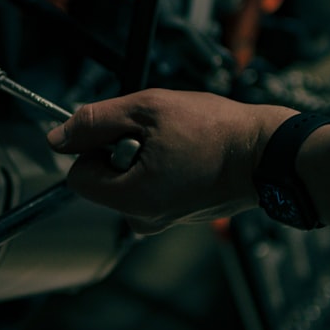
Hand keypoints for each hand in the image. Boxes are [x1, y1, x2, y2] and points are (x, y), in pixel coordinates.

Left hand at [46, 89, 296, 233]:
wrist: (270, 154)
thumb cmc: (218, 131)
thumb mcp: (147, 109)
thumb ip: (95, 121)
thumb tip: (59, 137)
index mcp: (130, 199)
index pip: (77, 176)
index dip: (93, 147)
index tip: (122, 130)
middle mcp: (143, 220)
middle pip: (102, 180)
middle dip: (119, 151)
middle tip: (157, 134)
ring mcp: (162, 221)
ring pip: (126, 182)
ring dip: (141, 157)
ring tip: (177, 143)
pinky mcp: (178, 215)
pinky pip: (150, 187)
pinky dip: (160, 168)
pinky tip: (187, 154)